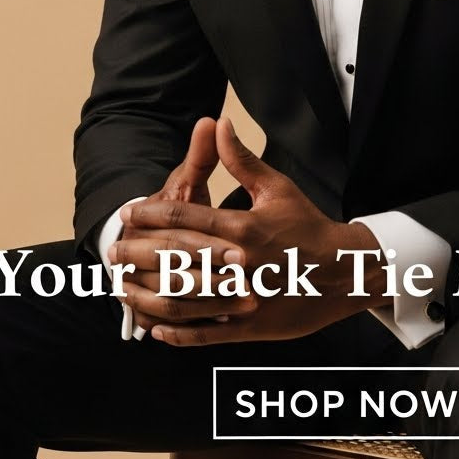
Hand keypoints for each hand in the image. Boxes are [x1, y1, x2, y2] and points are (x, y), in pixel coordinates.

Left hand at [120, 117, 389, 344]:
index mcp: (244, 229)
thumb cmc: (307, 224)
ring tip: (124, 289)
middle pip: (177, 259)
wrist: (345, 270)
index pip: (187, 220)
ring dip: (149, 296)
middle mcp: (241, 265)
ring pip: (186, 300)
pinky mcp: (251, 327)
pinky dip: (178, 334)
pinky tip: (156, 329)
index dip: (152, 215)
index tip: (129, 213)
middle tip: (113, 251)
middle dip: (140, 254)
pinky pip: (207, 333)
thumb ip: (241, 159)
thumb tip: (218, 124)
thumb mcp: (276, 187)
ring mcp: (245, 299)